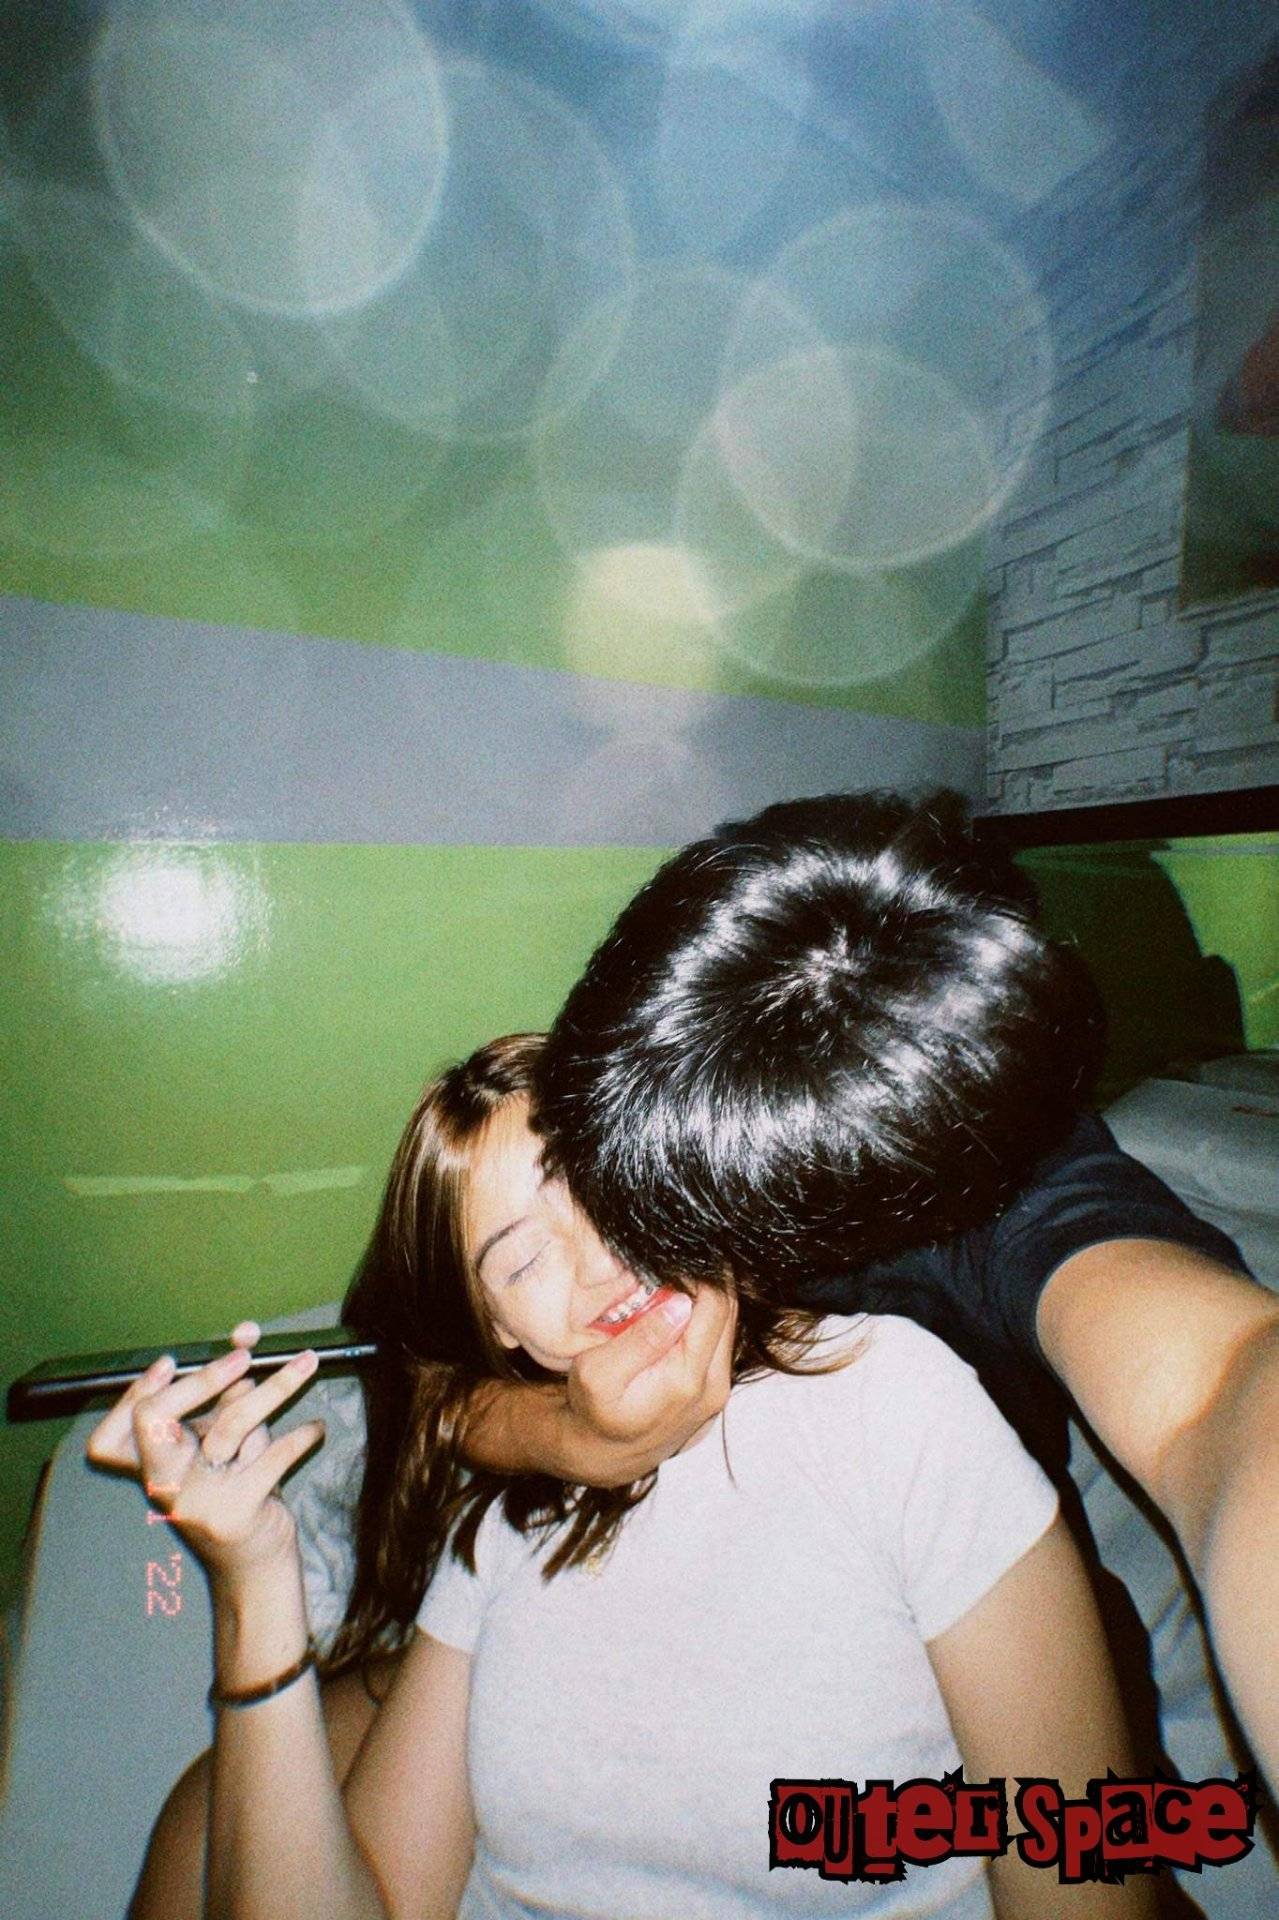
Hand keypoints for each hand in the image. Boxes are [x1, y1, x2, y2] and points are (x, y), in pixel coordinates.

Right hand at [85, 1322, 325, 1588]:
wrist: (253, 1566)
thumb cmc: (234, 1492)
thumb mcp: (220, 1447)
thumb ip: (224, 1400)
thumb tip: (244, 1347)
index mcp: (150, 1469)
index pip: (113, 1434)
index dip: (134, 1394)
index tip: (170, 1362)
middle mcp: (165, 1485)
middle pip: (158, 1419)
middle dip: (203, 1378)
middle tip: (246, 1354)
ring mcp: (199, 1499)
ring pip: (231, 1425)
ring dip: (274, 1387)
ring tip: (306, 1364)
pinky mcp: (238, 1510)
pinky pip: (274, 1455)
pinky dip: (302, 1436)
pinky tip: (318, 1428)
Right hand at [557, 1285, 735, 1485]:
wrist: (604, 1453)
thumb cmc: (594, 1411)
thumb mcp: (598, 1374)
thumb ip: (640, 1339)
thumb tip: (681, 1304)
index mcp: (688, 1379)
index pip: (716, 1304)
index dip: (700, 1272)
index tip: (672, 1259)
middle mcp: (714, 1385)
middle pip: (729, 1311)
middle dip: (706, 1281)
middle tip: (673, 1267)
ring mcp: (719, 1389)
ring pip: (728, 1324)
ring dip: (705, 1300)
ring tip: (670, 1286)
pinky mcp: (715, 1389)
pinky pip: (720, 1341)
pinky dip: (703, 1320)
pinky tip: (675, 1312)